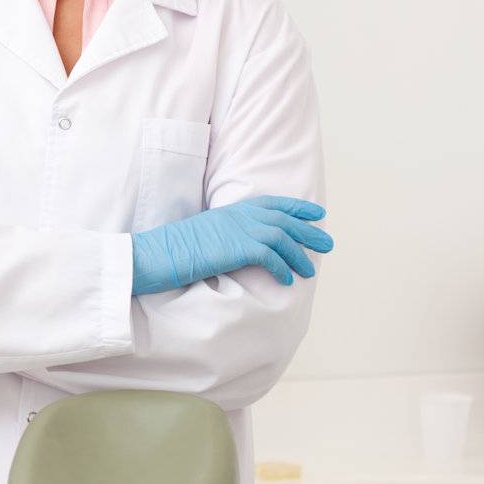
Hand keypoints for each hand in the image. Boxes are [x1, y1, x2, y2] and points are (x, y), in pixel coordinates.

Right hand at [131, 195, 333, 294]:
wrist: (157, 253)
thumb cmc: (175, 250)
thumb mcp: (205, 235)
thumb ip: (226, 235)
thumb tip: (242, 247)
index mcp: (229, 211)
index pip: (270, 204)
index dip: (295, 207)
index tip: (315, 213)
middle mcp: (236, 216)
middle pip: (282, 219)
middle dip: (307, 230)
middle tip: (327, 243)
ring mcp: (236, 230)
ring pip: (280, 237)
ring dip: (298, 254)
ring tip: (309, 270)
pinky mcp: (235, 247)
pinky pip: (269, 256)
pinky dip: (282, 268)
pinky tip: (287, 280)